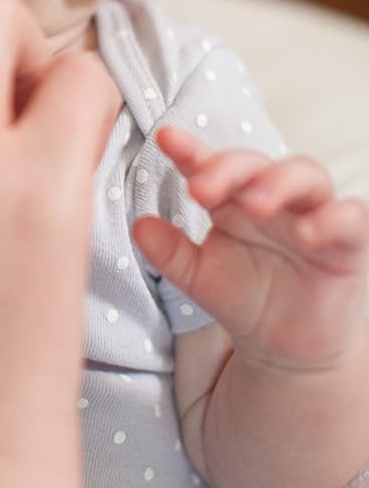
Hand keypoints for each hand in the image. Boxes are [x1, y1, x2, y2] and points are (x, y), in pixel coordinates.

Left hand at [134, 127, 368, 370]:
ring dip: (280, 182)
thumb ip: (169, 252)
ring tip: (255, 203)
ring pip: (307, 175)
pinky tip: (309, 232)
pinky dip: (333, 218)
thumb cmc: (243, 297)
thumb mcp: (198, 277)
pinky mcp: (347, 242)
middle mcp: (272, 197)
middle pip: (257, 163)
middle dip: (230, 169)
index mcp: (232, 198)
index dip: (190, 151)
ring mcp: (312, 214)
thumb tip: (139, 226)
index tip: (165, 140)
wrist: (284, 347)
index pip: (212, 165)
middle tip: (202, 189)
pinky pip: (350, 217)